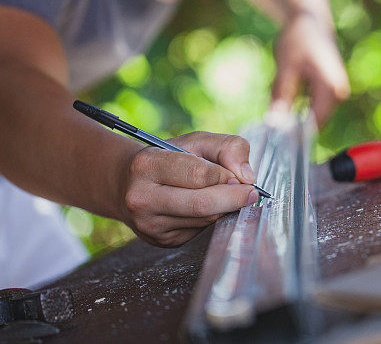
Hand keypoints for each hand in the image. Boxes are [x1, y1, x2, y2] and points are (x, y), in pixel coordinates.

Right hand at [118, 132, 258, 246]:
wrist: (128, 184)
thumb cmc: (168, 158)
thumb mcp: (195, 141)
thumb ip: (227, 147)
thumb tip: (247, 176)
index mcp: (147, 165)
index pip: (199, 174)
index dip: (225, 175)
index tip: (239, 175)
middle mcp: (142, 198)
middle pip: (202, 204)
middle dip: (234, 198)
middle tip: (251, 193)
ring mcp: (150, 224)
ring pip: (205, 220)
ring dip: (225, 208)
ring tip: (227, 194)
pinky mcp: (162, 240)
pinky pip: (200, 230)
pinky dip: (212, 218)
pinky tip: (207, 207)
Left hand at [272, 12, 349, 124]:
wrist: (311, 19)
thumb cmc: (298, 38)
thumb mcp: (285, 66)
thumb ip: (282, 95)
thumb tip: (275, 123)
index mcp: (331, 87)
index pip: (315, 122)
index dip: (295, 134)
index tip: (274, 140)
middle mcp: (339, 93)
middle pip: (316, 122)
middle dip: (294, 129)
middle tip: (270, 134)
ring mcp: (337, 93)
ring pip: (314, 117)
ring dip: (296, 121)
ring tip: (275, 122)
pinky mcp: (331, 91)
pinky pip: (315, 109)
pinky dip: (300, 112)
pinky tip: (283, 111)